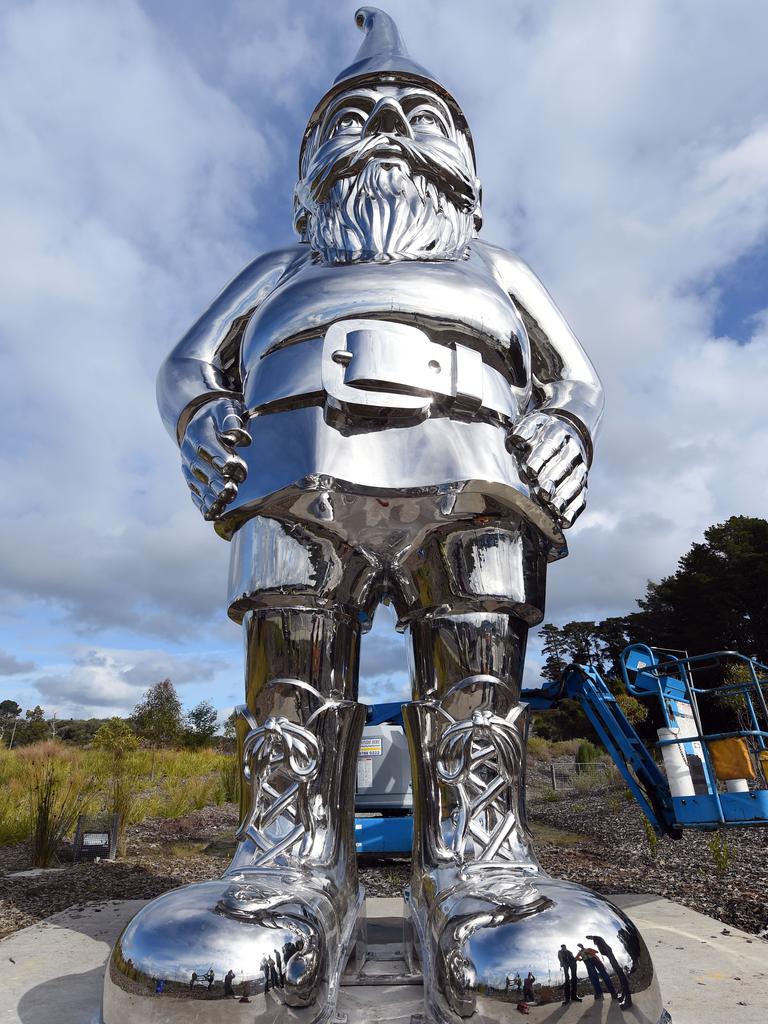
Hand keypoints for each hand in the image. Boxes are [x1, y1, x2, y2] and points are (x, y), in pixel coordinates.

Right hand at [180, 397, 250, 520]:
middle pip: (202, 468)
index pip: (208, 446)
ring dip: (209, 496)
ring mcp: (188, 465)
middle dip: (216, 481)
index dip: (220, 458)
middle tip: (230, 492)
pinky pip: (194, 492)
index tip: (231, 468)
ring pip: (197, 483)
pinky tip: (211, 515)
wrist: (197, 417)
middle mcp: (190, 450)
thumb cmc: (218, 413)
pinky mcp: (190, 477)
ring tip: (222, 507)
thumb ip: (231, 419)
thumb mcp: (225, 407)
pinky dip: (202, 504)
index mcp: (199, 432)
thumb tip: (240, 436)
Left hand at [507, 412, 587, 526]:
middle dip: (552, 480)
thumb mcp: (532, 425)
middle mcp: (571, 452)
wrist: (569, 432)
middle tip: (542, 493)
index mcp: (558, 435)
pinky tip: (565, 522)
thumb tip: (517, 439)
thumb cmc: (541, 434)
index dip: (540, 458)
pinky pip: (580, 499)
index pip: (550, 446)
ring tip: (554, 508)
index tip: (530, 470)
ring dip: (564, 497)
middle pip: (563, 467)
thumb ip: (524, 431)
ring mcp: (579, 469)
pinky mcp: (582, 485)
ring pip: (574, 484)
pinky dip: (573, 511)